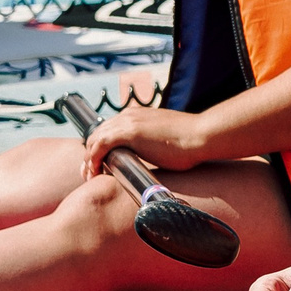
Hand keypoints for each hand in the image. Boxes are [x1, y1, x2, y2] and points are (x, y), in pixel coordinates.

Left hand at [81, 105, 202, 175]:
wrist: (201, 135)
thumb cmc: (190, 142)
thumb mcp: (165, 137)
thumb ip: (153, 142)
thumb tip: (152, 156)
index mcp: (138, 115)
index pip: (109, 128)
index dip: (100, 146)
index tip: (99, 163)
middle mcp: (129, 115)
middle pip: (98, 133)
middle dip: (90, 153)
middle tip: (89, 172)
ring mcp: (128, 122)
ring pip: (96, 139)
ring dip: (89, 158)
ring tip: (90, 175)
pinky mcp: (129, 133)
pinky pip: (100, 145)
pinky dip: (93, 159)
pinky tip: (95, 171)